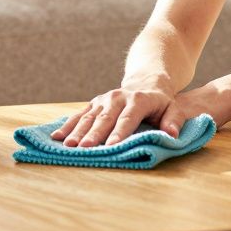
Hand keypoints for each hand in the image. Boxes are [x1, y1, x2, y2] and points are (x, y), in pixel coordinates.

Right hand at [52, 83, 226, 147]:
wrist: (146, 81)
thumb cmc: (161, 102)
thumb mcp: (173, 108)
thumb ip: (173, 121)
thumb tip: (172, 134)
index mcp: (138, 100)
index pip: (128, 119)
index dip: (119, 133)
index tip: (111, 147)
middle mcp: (118, 98)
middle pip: (105, 119)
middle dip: (94, 134)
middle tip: (84, 148)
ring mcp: (103, 100)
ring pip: (89, 117)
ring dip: (77, 132)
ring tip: (68, 145)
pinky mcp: (94, 104)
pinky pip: (79, 115)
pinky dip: (68, 125)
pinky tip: (56, 137)